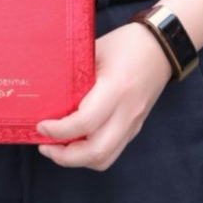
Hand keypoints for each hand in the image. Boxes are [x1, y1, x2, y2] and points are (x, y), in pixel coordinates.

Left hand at [35, 20, 170, 169]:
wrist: (161, 47)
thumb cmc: (126, 44)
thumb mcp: (95, 51)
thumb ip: (74, 74)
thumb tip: (44, 92)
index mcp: (116, 89)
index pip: (85, 122)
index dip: (59, 130)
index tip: (41, 125)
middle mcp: (127, 112)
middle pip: (97, 152)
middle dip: (65, 157)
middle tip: (45, 145)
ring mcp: (133, 123)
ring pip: (105, 158)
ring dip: (77, 159)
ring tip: (57, 147)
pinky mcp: (134, 127)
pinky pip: (111, 150)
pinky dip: (90, 152)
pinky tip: (75, 141)